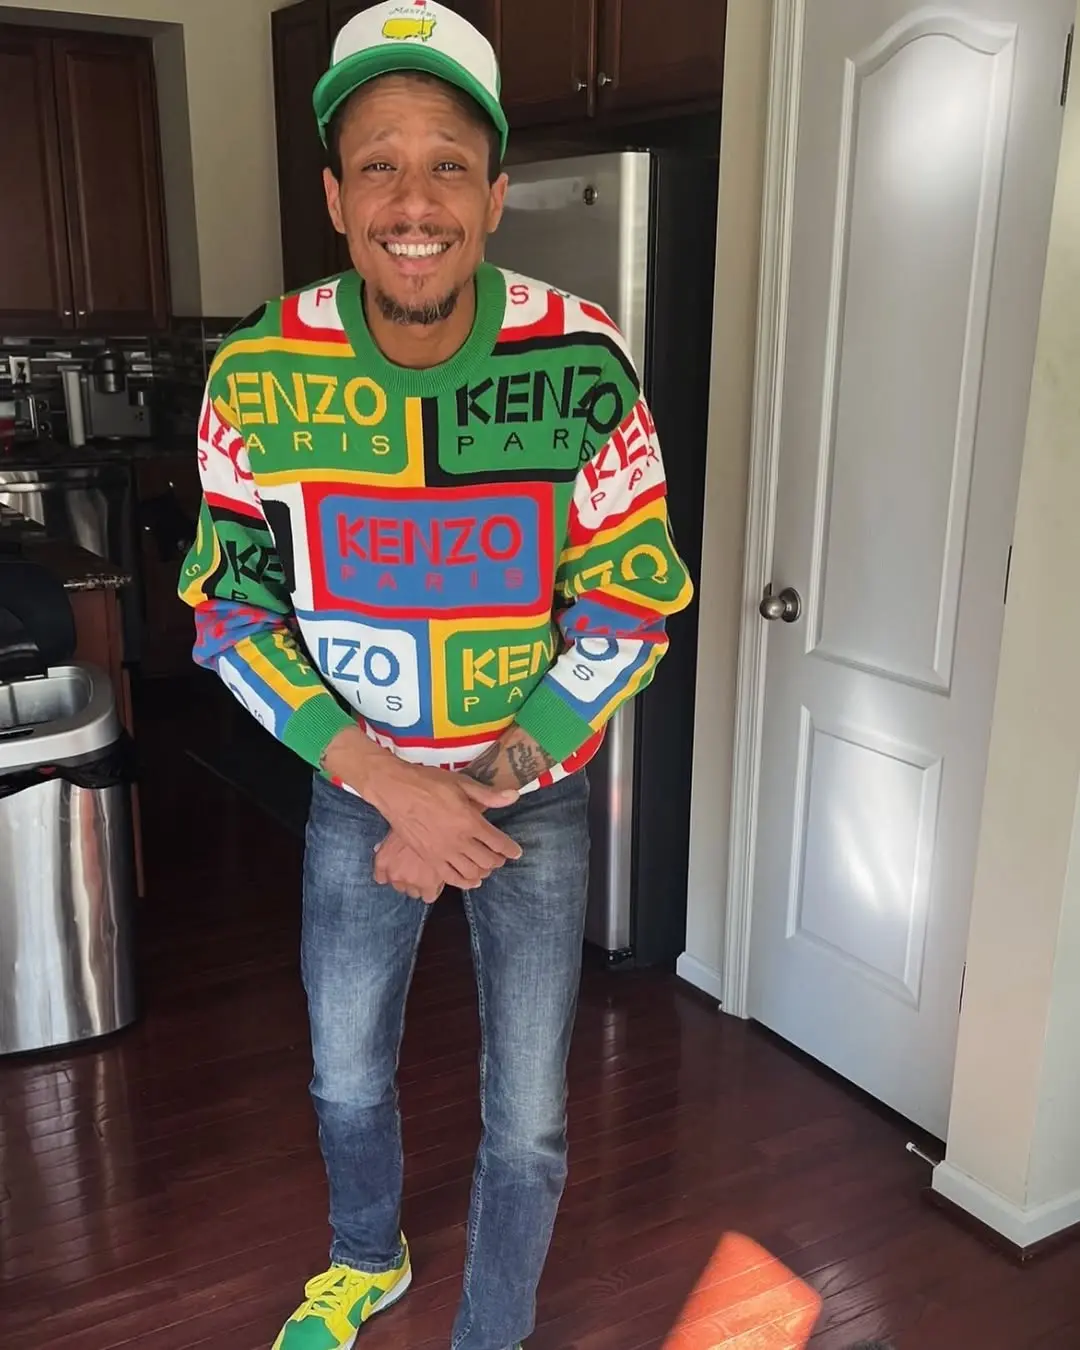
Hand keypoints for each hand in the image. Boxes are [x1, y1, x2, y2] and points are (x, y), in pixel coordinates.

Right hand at [323, 727, 521, 888]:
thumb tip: (514, 796)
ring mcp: (443, 852)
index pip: (498, 842)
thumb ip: (488, 795)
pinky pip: (451, 878)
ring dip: (484, 872)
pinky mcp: (429, 858)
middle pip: (487, 861)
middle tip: (501, 857)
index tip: (516, 852)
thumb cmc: (429, 782)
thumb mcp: (461, 783)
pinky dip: (464, 882)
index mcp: (470, 821)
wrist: (396, 790)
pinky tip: (471, 880)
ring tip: (487, 867)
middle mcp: (459, 840)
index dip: (510, 849)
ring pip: (471, 872)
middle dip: (498, 861)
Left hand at [374, 830, 444, 903]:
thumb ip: (386, 843)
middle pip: (399, 886)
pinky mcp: (428, 885)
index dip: (391, 874)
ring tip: (430, 872)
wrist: (434, 824)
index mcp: (383, 860)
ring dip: (420, 885)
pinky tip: (437, 881)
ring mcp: (411, 880)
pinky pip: (428, 896)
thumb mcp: (395, 829)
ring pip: (413, 892)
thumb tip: (379, 847)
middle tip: (418, 868)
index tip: (399, 870)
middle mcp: (394, 873)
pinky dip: (433, 891)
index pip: (381, 877)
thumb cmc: (414, 820)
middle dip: (408, 879)